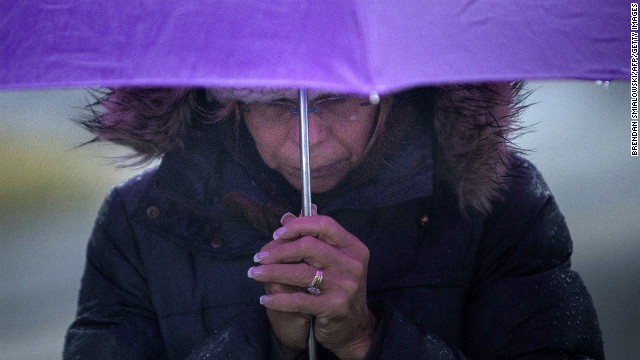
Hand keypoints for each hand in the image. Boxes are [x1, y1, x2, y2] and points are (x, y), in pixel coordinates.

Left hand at [248, 212, 375, 359]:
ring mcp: (345, 286)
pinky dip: (277, 299)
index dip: (298, 225)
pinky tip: (264, 299)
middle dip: (278, 250)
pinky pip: (298, 300)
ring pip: (300, 272)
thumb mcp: (333, 260)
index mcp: (353, 247)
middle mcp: (352, 264)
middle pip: (308, 246)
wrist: (354, 327)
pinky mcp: (335, 307)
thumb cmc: (339, 288)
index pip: (324, 225)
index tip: (276, 233)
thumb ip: (312, 237)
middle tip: (259, 257)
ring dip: (271, 272)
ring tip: (254, 274)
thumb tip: (286, 216)